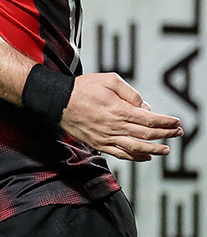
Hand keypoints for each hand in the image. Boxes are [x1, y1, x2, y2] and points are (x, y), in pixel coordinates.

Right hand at [60, 72, 182, 161]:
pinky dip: (136, 157)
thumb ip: (129, 92)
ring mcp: (107, 138)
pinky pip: (121, 154)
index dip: (165, 122)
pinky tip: (145, 157)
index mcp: (119, 109)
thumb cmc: (83, 88)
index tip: (176, 122)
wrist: (59, 101)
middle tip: (177, 133)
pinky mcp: (99, 144)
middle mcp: (115, 126)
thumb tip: (144, 106)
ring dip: (155, 150)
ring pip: (136, 148)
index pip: (149, 119)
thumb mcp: (108, 79)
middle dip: (165, 134)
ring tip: (167, 150)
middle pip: (146, 134)